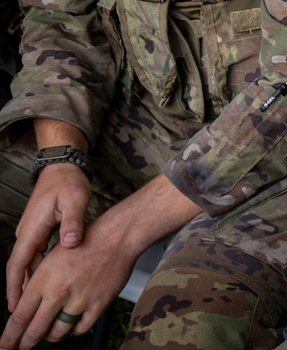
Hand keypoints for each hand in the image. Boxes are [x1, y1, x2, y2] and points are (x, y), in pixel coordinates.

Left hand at [1, 204, 134, 349]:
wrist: (117, 237)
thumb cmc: (86, 241)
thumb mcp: (52, 257)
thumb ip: (38, 282)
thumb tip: (27, 304)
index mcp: (43, 280)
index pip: (19, 318)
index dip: (9, 337)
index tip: (5, 346)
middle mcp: (58, 294)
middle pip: (35, 331)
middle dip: (25, 344)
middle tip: (22, 348)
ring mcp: (79, 301)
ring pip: (58, 333)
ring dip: (51, 336)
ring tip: (49, 334)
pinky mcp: (98, 305)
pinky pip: (81, 329)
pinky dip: (74, 329)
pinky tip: (73, 323)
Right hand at [5, 164, 90, 314]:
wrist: (62, 168)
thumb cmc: (68, 183)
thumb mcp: (74, 201)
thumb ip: (72, 222)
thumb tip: (70, 243)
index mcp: (32, 229)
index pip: (18, 264)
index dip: (15, 287)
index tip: (14, 308)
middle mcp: (27, 233)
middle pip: (19, 269)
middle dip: (18, 292)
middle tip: (21, 316)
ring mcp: (32, 232)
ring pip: (28, 263)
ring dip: (29, 282)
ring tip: (35, 305)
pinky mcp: (40, 230)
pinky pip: (36, 255)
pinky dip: (38, 270)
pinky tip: (47, 282)